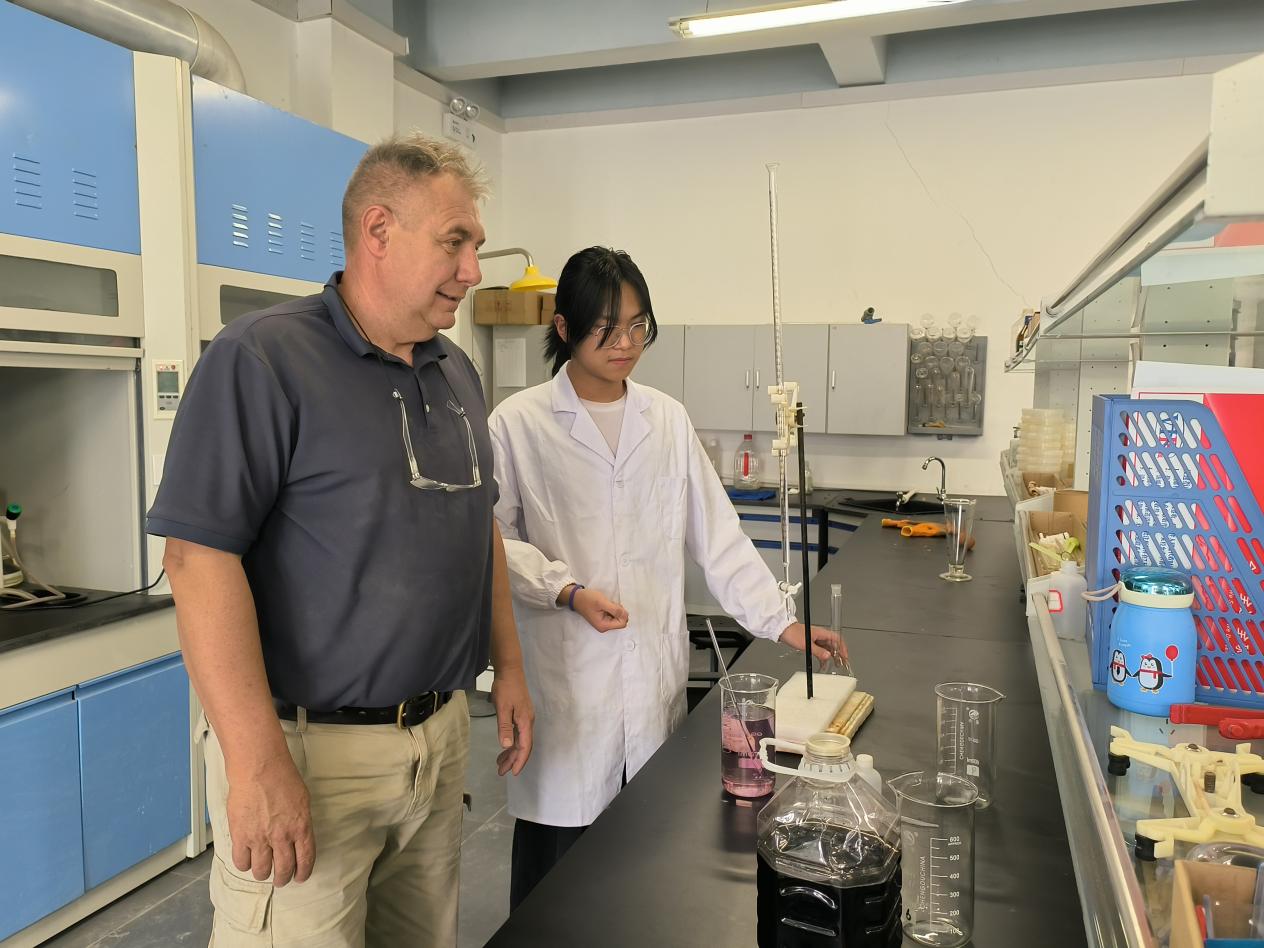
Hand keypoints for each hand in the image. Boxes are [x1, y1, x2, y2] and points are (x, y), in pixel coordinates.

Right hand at [225, 754, 313, 885]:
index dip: (303, 872)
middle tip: (280, 879)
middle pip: (283, 869)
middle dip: (282, 878)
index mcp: (301, 827)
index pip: (305, 859)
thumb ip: (301, 821)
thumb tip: (298, 836)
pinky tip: (246, 860)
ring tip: (262, 872)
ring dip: (263, 874)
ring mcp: (260, 839)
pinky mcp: (240, 836)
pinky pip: (241, 861)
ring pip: (261, 871)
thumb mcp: (302, 800)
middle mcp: (282, 837)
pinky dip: (244, 865)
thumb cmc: (281, 777)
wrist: (259, 768)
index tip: (300, 877)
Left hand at [492, 666, 534, 776]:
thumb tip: (507, 746)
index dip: (519, 760)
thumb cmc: (506, 688)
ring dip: (511, 753)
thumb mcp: (502, 707)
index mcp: (525, 721)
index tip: (513, 772)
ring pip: (520, 741)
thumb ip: (504, 727)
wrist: (510, 670)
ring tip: (500, 764)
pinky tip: (504, 747)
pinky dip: (511, 743)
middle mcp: (528, 722)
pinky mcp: (520, 715)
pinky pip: (517, 734)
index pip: (525, 746)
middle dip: (513, 760)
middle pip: (523, 746)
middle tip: (502, 772)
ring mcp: (524, 718)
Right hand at [571, 586, 628, 633]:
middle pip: (621, 621)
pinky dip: (612, 608)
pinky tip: (605, 604)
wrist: (576, 597)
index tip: (615, 606)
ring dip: (615, 609)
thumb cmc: (588, 599)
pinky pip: (613, 615)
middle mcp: (604, 627)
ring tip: (606, 603)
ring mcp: (603, 623)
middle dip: (618, 611)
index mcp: (604, 626)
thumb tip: (626, 615)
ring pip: (618, 617)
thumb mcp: (602, 602)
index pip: (622, 623)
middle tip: (609, 604)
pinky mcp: (603, 618)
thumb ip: (615, 610)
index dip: (622, 614)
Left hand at [779, 623, 846, 664]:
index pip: (837, 639)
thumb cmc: (793, 633)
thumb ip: (818, 651)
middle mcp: (820, 635)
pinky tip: (823, 663)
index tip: (845, 656)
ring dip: (831, 657)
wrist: (783, 631)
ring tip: (834, 665)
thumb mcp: (807, 645)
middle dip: (839, 654)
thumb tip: (828, 656)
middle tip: (842, 663)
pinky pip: (820, 650)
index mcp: (822, 633)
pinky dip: (823, 657)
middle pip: (834, 645)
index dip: (843, 648)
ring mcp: (816, 639)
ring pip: (827, 648)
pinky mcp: (811, 643)